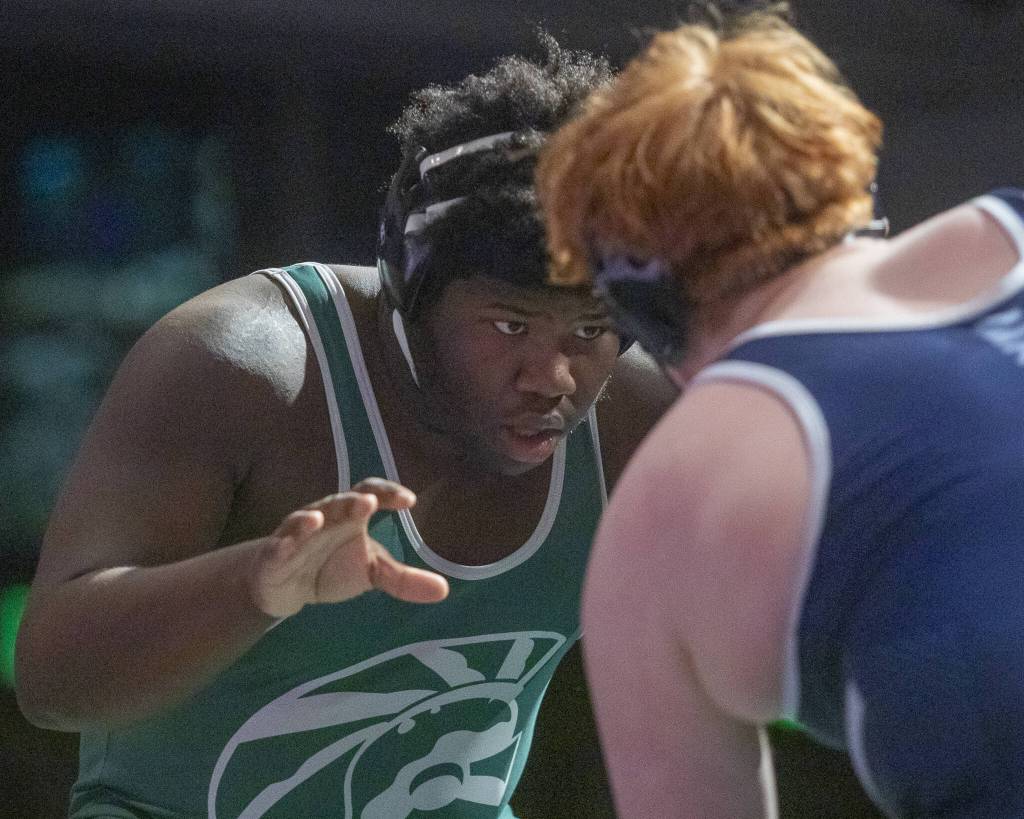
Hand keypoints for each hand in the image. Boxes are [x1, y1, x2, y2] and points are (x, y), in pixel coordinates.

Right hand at [248, 479, 448, 617]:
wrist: (285, 586)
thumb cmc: (332, 567)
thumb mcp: (372, 573)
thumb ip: (404, 579)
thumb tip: (444, 590)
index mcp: (350, 516)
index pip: (370, 494)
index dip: (387, 493)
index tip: (409, 500)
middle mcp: (324, 517)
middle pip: (338, 503)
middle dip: (352, 502)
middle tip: (368, 503)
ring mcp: (297, 534)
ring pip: (303, 520)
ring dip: (311, 518)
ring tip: (319, 518)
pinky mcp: (274, 555)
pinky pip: (277, 546)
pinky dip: (283, 543)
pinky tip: (288, 543)